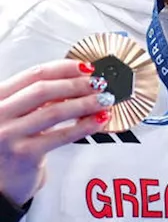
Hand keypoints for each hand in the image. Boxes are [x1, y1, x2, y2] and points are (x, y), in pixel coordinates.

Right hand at [0, 60, 112, 205]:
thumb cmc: (8, 147)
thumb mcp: (14, 117)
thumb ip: (35, 100)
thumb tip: (74, 81)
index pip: (33, 74)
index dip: (64, 68)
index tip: (85, 67)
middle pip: (45, 89)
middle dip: (77, 84)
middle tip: (99, 84)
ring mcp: (9, 134)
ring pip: (56, 111)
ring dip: (86, 103)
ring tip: (104, 100)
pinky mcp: (25, 154)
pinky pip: (62, 135)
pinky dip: (85, 125)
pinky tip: (99, 120)